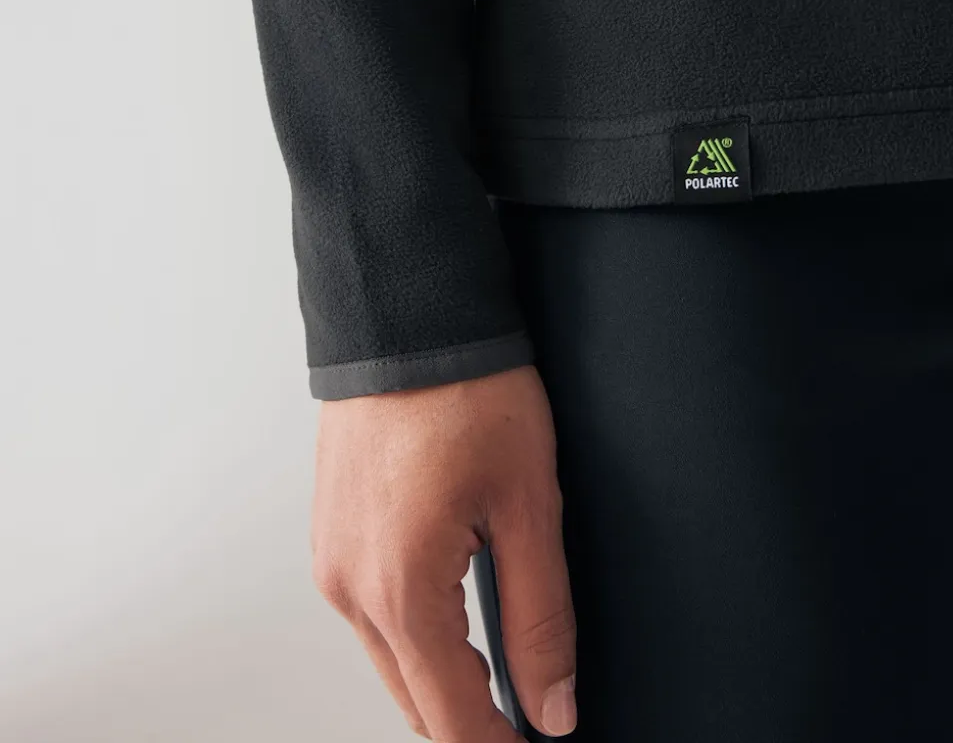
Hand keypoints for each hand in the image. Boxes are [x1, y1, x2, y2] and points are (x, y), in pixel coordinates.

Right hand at [310, 364, 576, 740]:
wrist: (408, 319)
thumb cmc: (465, 392)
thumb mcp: (528, 505)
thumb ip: (542, 617)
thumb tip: (553, 705)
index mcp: (400, 588)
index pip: (453, 718)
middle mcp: (350, 585)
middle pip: (415, 700)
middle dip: (472, 719)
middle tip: (532, 711)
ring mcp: (332, 559)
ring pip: (391, 659)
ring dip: (443, 675)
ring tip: (502, 661)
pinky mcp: (329, 534)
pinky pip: (371, 614)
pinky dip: (414, 631)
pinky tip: (456, 608)